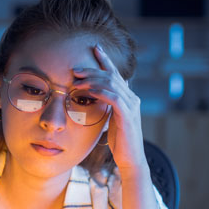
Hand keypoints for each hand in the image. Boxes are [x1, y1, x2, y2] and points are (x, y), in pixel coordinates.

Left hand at [72, 44, 146, 171]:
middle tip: (75, 70)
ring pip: (112, 84)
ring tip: (77, 81)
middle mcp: (132, 98)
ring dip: (92, 80)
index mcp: (128, 97)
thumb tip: (96, 96)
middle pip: (111, 76)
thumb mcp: (111, 119)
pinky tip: (88, 90)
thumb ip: (107, 106)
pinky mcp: (128, 115)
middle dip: (92, 70)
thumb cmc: (119, 141)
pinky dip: (100, 91)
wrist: (130, 159)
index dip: (105, 60)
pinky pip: (113, 97)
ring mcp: (132, 106)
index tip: (95, 48)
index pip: (115, 74)